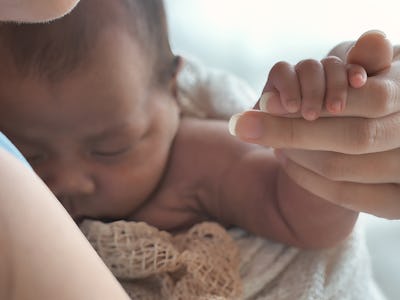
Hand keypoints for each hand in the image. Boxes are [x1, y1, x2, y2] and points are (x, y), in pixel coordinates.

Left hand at [229, 30, 399, 218]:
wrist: (391, 137)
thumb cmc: (382, 97)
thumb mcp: (382, 75)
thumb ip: (373, 61)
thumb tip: (371, 39)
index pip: (372, 99)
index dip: (325, 96)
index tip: (265, 101)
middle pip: (353, 138)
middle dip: (292, 130)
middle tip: (247, 125)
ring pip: (339, 168)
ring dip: (294, 152)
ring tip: (270, 139)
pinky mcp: (394, 204)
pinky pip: (341, 195)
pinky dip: (304, 176)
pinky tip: (285, 158)